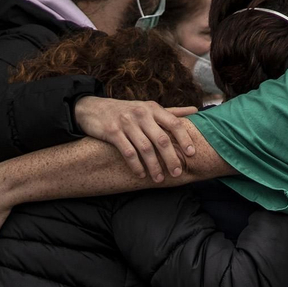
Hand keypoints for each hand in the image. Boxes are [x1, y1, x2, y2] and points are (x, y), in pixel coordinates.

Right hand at [73, 95, 199, 182]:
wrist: (92, 108)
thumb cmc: (126, 111)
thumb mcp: (148, 108)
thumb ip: (171, 112)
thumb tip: (195, 110)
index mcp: (152, 108)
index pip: (173, 123)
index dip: (184, 139)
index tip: (191, 154)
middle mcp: (141, 114)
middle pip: (161, 139)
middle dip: (171, 158)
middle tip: (177, 173)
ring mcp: (126, 122)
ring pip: (145, 148)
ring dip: (154, 166)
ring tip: (159, 179)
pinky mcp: (112, 132)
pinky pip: (127, 152)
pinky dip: (136, 165)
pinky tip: (141, 174)